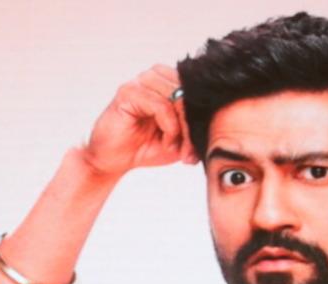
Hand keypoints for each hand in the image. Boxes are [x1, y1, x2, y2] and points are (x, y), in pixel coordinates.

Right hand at [82, 64, 197, 177]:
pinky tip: (165, 141)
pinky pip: (161, 105)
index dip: (200, 117)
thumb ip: (195, 128)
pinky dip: (169, 126)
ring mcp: (140, 82)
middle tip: (188, 151)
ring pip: (177, 98)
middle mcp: (154, 77)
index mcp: (168, 82)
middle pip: (189, 92)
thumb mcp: (179, 140)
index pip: (196, 89)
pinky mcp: (127, 92)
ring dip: (181, 126)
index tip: (197, 146)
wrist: (111, 161)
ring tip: (173, 145)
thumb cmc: (142, 148)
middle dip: (192, 124)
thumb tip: (216, 124)